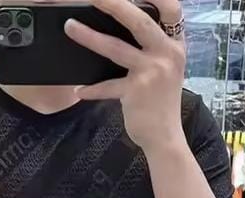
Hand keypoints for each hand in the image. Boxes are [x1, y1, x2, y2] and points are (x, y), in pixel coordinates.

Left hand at [64, 0, 185, 151]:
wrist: (165, 137)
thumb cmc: (161, 104)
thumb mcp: (165, 71)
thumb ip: (151, 50)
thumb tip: (120, 31)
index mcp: (175, 46)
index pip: (171, 9)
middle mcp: (167, 54)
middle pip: (138, 21)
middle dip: (113, 4)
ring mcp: (152, 72)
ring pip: (115, 48)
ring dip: (89, 36)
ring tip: (70, 26)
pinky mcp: (136, 91)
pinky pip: (107, 86)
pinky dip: (92, 89)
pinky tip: (79, 90)